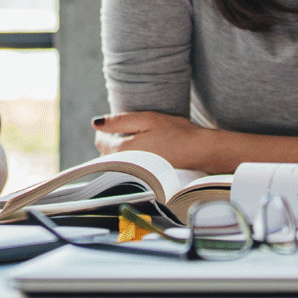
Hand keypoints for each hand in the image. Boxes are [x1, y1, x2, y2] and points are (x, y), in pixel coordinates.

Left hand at [91, 111, 216, 168]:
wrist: (202, 152)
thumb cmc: (177, 133)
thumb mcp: (147, 120)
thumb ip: (120, 121)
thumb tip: (96, 123)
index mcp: (124, 151)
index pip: (100, 141)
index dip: (106, 129)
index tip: (118, 123)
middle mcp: (127, 166)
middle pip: (108, 153)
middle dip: (113, 140)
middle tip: (132, 129)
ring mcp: (137, 174)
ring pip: (119, 161)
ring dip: (123, 150)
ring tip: (141, 139)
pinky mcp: (146, 178)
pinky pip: (131, 167)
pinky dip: (134, 158)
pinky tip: (149, 150)